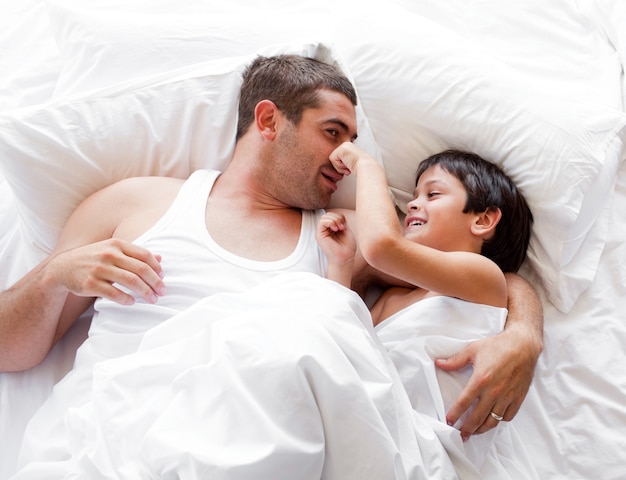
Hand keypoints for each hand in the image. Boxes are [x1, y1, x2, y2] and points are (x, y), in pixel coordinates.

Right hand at [51, 238, 165, 304]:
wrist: (62, 268)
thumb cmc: (93, 258)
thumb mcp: (113, 250)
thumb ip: (136, 254)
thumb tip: (161, 258)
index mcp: (117, 245)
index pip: (144, 255)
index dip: (157, 267)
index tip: (163, 277)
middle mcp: (109, 255)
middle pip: (140, 269)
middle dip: (155, 282)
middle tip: (162, 292)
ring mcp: (99, 269)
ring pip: (130, 281)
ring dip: (145, 292)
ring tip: (152, 299)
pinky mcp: (90, 283)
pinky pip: (113, 293)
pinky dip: (126, 299)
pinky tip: (132, 302)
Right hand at [316, 212, 355, 265]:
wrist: (345, 257)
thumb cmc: (347, 247)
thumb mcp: (346, 230)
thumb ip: (341, 221)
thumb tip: (338, 214)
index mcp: (331, 228)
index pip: (332, 215)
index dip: (339, 216)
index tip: (345, 226)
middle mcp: (325, 230)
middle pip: (328, 214)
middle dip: (337, 217)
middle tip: (343, 227)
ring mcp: (321, 232)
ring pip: (324, 217)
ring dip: (334, 220)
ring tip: (339, 228)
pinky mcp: (319, 235)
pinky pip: (321, 222)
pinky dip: (330, 222)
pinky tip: (335, 229)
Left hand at [329, 142, 375, 174]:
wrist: (366, 167)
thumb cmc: (362, 168)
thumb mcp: (352, 163)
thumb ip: (346, 162)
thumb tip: (341, 167)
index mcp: (350, 148)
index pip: (339, 158)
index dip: (343, 166)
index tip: (350, 168)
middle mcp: (346, 145)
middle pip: (335, 158)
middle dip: (341, 166)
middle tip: (349, 168)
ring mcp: (344, 146)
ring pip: (333, 159)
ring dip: (340, 166)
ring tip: (349, 166)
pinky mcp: (341, 149)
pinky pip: (333, 159)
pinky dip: (339, 166)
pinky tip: (347, 164)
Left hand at [435, 326, 539, 440]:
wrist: (523, 345)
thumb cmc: (498, 346)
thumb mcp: (472, 350)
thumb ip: (455, 360)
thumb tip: (439, 363)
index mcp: (480, 380)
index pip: (463, 403)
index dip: (454, 415)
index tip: (448, 421)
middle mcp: (494, 392)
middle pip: (477, 417)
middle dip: (467, 429)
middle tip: (460, 435)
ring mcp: (507, 397)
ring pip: (492, 421)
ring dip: (482, 429)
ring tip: (474, 432)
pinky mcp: (518, 398)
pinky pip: (508, 416)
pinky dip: (499, 421)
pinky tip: (493, 420)